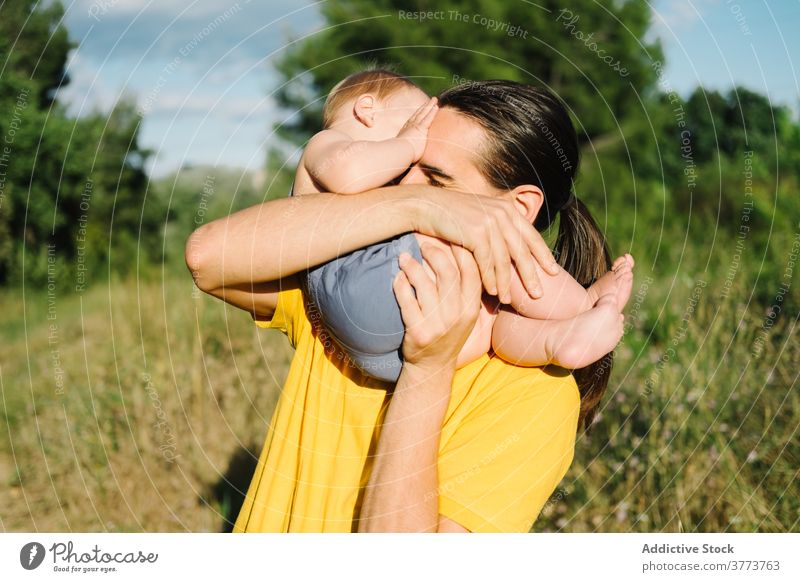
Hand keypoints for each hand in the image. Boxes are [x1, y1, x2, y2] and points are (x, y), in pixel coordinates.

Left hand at [392, 242, 480, 373]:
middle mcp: (458, 316)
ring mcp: (438, 325)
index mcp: (472, 308)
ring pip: (424, 285)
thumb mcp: (465, 313)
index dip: (461, 249)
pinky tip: (397, 277)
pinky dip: (400, 285)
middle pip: (448, 274)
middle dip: (434, 253)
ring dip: (412, 266)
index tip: (449, 235)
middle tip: (423, 243)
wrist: (432, 366)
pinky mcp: (418, 332)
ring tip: (404, 257)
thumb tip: (460, 248)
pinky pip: (407, 301)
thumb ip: (465, 288)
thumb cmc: (448, 332)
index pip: (472, 271)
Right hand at [397, 97, 437, 161]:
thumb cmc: (398, 155)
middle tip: (430, 101)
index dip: (417, 115)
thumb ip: (401, 152)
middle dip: (424, 107)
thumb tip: (397, 161)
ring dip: (429, 106)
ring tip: (435, 100)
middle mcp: (409, 127)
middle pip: (418, 114)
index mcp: (405, 132)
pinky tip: (436, 106)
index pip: (412, 121)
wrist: (399, 153)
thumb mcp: (399, 152)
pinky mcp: (420, 128)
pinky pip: (428, 118)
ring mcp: (415, 126)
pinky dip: (432, 112)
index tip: (420, 110)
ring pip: (424, 113)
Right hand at [408, 188, 558, 302]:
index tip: (554, 272)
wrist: (425, 206)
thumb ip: (496, 227)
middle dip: (532, 274)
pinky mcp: (476, 232)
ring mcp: (490, 222)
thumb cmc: (451, 215)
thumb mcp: (479, 216)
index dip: (543, 255)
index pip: (531, 235)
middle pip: (522, 250)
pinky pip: (488, 262)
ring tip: (510, 300)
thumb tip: (510, 248)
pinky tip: (493, 293)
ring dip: (508, 283)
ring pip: (505, 260)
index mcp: (507, 209)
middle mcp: (503, 213)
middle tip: (539, 295)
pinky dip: (490, 279)